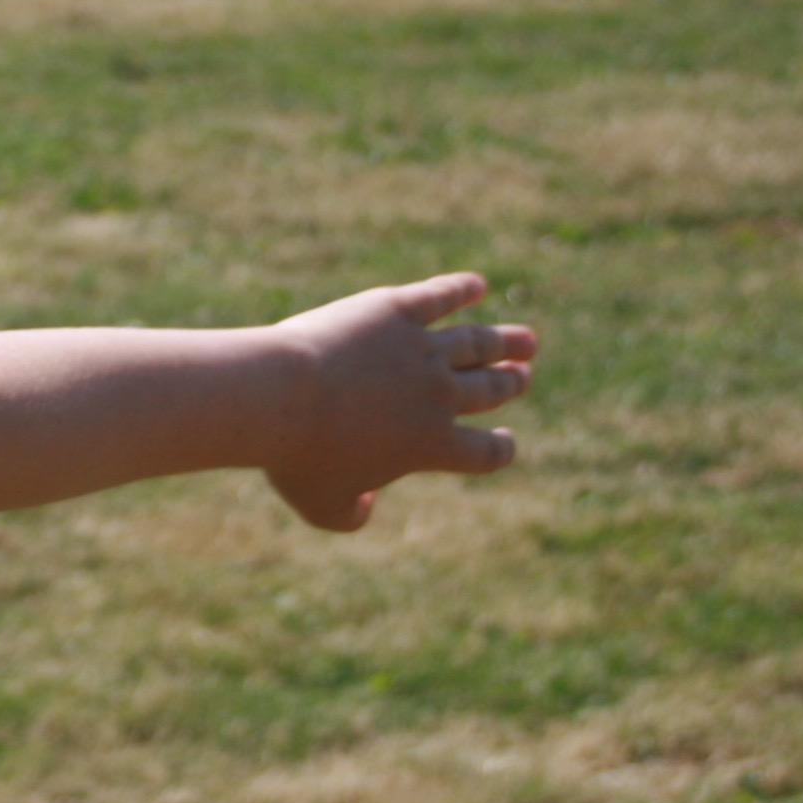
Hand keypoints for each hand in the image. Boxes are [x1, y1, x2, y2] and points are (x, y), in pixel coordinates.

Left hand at [262, 272, 536, 532]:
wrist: (277, 397)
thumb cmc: (298, 458)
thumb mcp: (322, 507)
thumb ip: (351, 517)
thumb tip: (366, 506)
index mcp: (431, 446)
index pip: (485, 453)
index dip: (501, 449)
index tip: (507, 441)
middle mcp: (437, 396)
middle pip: (489, 390)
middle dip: (509, 384)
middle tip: (522, 376)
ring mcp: (421, 349)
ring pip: (477, 343)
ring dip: (505, 341)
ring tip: (525, 340)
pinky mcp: (395, 310)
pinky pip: (440, 296)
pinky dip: (462, 289)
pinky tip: (476, 286)